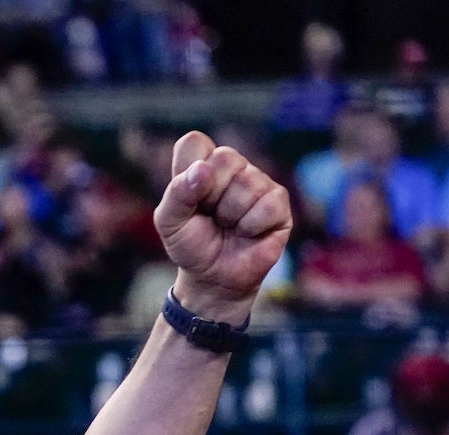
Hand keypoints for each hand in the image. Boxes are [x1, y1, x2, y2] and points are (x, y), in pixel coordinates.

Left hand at [153, 131, 291, 324]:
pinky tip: (248, 233)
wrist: (213, 278)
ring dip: (231, 215)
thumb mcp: (169, 222)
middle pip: (224, 158)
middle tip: (210, 216)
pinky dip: (251, 226)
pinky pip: (267, 204)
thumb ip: (176, 194)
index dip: (188, 171)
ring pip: (247, 183)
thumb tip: (203, 170)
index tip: (188, 197)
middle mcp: (233, 167)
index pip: (194, 143)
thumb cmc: (191, 245)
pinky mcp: (279, 202)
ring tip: (228, 226)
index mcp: (202, 164)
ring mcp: (258, 182)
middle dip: (210, 196)